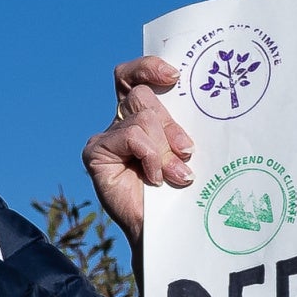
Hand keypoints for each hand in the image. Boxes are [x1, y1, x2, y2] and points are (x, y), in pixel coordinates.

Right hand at [83, 55, 198, 238]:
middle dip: (170, 124)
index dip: (148, 67)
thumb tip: (199, 104)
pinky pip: (131, 136)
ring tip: (176, 175)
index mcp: (142, 116)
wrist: (165, 230)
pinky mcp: (96, 152)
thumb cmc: (180, 191)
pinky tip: (154, 178)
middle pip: (143, 97)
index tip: (174, 75)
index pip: (135, 77)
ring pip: (142, 118)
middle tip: (186, 152)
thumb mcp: (184, 151)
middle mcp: (121, 122)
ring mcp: (107, 137)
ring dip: (164, 148)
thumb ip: (181, 128)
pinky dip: (149, 155)